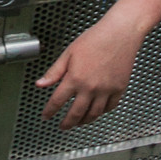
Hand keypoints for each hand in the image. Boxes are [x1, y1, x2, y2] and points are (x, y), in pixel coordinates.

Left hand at [35, 5, 145, 127]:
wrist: (120, 33)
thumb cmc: (95, 39)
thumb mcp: (69, 53)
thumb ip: (54, 72)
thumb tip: (40, 84)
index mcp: (75, 78)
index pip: (58, 101)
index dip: (50, 111)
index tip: (46, 116)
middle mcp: (90, 88)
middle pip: (76, 113)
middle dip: (67, 123)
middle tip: (62, 126)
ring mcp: (106, 90)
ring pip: (93, 114)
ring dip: (84, 121)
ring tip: (78, 122)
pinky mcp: (119, 89)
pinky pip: (109, 107)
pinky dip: (102, 113)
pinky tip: (96, 111)